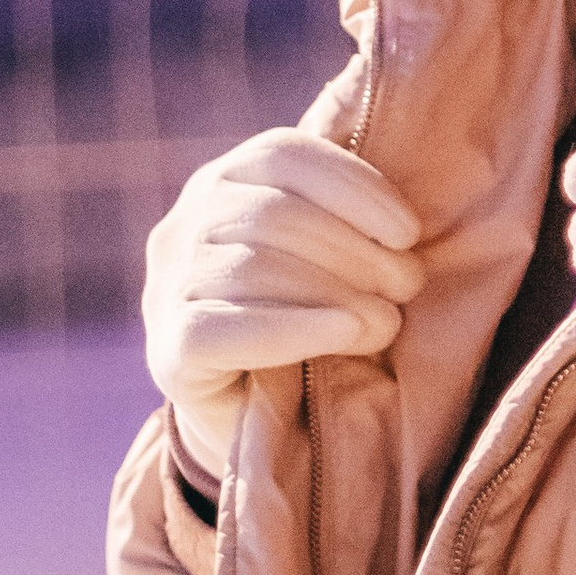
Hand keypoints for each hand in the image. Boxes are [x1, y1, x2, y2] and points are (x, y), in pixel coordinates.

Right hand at [143, 127, 422, 472]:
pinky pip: (226, 329)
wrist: (257, 419)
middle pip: (274, 214)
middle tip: (408, 286)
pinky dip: (295, 328)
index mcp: (222, 181)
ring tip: (387, 321)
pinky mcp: (168, 352)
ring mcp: (166, 288)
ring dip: (338, 292)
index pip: (283, 155)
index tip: (409, 231)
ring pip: (254, 269)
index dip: (353, 185)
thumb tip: (407, 215)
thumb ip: (344, 215)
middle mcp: (183, 225)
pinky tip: (344, 333)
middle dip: (355, 249)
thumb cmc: (307, 319)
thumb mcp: (324, 253)